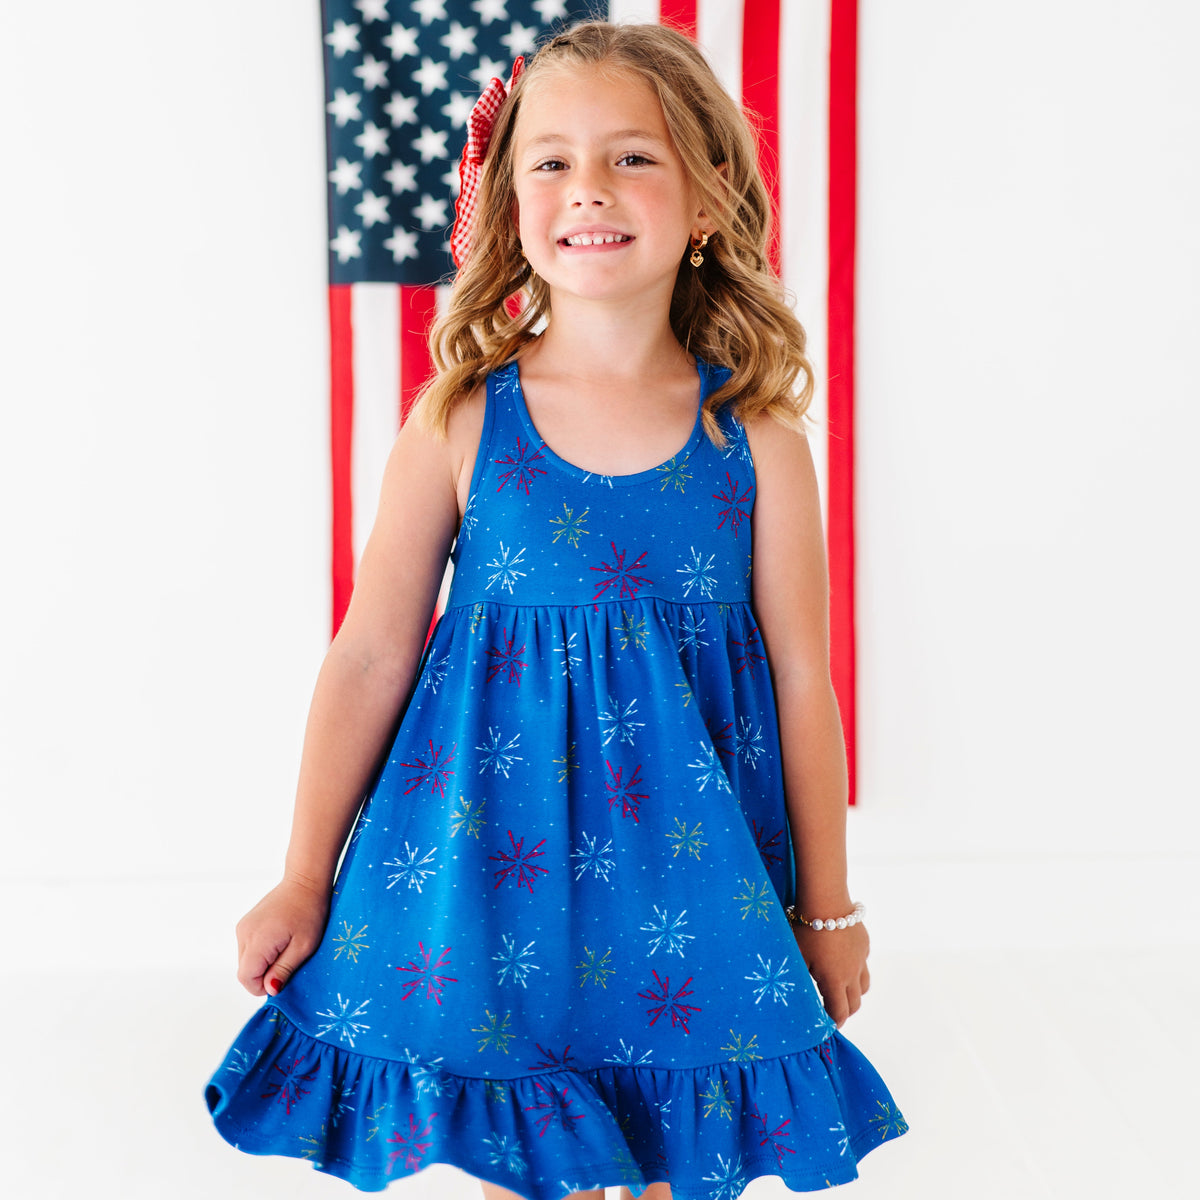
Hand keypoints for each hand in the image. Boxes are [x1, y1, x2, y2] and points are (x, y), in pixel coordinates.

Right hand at [235, 876, 329, 996]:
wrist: (305, 881)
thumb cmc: (310, 912)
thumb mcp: (303, 946)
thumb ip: (283, 970)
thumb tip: (269, 990)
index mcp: (257, 941)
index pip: (246, 978)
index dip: (262, 986)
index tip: (282, 978)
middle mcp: (244, 934)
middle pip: (245, 970)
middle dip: (264, 974)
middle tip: (289, 960)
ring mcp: (243, 927)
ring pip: (247, 959)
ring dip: (264, 962)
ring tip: (286, 947)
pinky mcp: (247, 923)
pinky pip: (249, 947)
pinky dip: (262, 951)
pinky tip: (280, 939)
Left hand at [792, 921, 869, 1027]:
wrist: (825, 899)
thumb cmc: (805, 930)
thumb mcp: (797, 957)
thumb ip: (800, 979)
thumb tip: (795, 996)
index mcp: (834, 980)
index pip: (840, 1012)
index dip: (835, 1023)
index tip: (828, 1026)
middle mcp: (852, 973)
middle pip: (856, 1003)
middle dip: (845, 1011)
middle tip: (834, 1012)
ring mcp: (861, 957)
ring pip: (864, 985)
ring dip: (854, 992)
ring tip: (841, 989)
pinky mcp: (864, 943)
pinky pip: (863, 963)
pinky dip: (855, 968)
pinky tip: (842, 959)